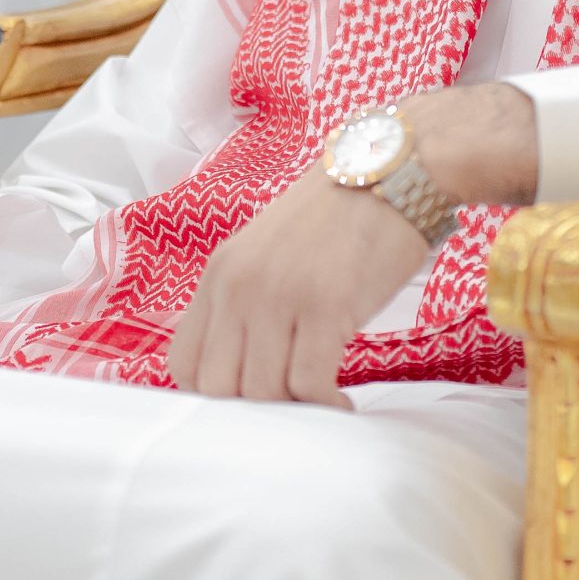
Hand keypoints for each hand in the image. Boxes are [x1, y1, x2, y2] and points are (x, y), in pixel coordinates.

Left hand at [165, 82, 538, 405]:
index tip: (254, 397)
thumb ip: (246, 301)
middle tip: (292, 403)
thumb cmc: (342, 216)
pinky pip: (309, 385)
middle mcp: (238, 285)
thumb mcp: (270, 251)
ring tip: (321, 400)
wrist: (394, 170)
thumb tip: (244, 368)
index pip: (184, 363)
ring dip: (294, 409)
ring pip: (262, 393)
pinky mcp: (325, 305)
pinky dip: (325, 405)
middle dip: (254, 409)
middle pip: (218, 388)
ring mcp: (279, 296)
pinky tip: (342, 400)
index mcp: (218, 273)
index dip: (216, 394)